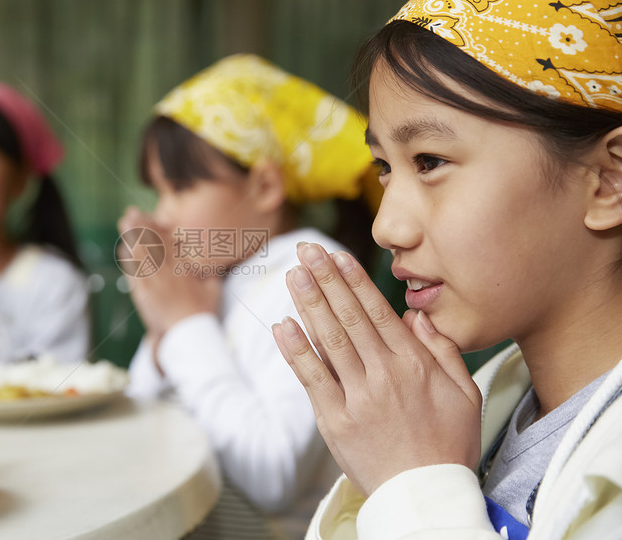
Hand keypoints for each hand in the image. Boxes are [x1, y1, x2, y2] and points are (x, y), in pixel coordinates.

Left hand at [118, 206, 221, 342]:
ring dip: (131, 236)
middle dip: (141, 225)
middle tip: (131, 213)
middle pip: (151, 241)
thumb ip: (210, 275)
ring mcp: (153, 280)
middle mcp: (167, 269)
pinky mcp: (142, 292)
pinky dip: (128, 258)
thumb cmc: (203, 313)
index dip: (159, 228)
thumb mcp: (213, 289)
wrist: (188, 333)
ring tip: (124, 222)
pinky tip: (124, 249)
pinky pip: (132, 270)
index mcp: (184, 266)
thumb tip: (212, 267)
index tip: (155, 219)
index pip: (169, 241)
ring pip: (140, 252)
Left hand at [271, 242, 481, 496]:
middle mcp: (384, 374)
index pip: (377, 312)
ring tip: (294, 274)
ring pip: (329, 340)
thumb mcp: (465, 395)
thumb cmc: (448, 446)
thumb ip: (444, 351)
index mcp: (414, 365)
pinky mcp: (335, 420)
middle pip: (349, 317)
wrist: (426, 496)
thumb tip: (417, 316)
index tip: (336, 255)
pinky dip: (296, 350)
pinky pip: (312, 378)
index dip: (353, 281)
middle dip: (326, 279)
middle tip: (306, 250)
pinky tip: (282, 325)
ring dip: (309, 303)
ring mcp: (358, 397)